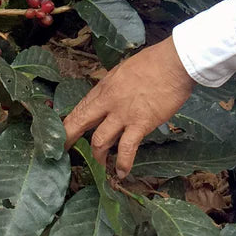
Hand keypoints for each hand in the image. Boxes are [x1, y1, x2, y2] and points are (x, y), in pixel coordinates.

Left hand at [63, 37, 193, 178]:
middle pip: (80, 122)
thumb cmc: (153, 62)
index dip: (69, 123)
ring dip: (98, 156)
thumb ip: (113, 87)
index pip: (81, 107)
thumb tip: (108, 98)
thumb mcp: (123, 70)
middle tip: (63, 153)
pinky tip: (122, 173)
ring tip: (101, 167)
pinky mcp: (140, 124)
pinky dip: (123, 163)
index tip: (62, 133)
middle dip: (69, 139)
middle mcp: (108, 101)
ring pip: (100, 140)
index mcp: (104, 87)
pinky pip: (127, 148)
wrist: (173, 64)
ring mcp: (123, 114)